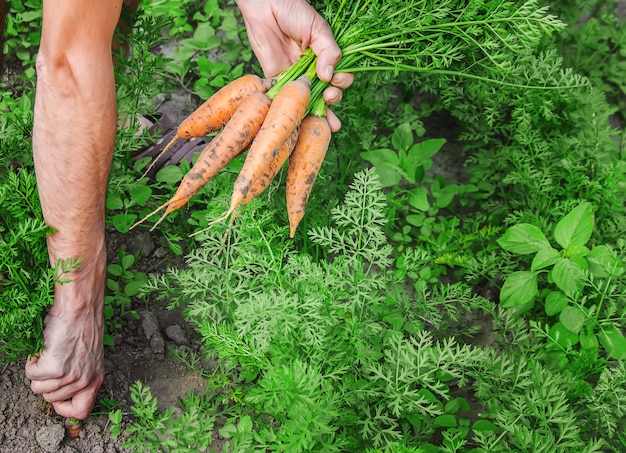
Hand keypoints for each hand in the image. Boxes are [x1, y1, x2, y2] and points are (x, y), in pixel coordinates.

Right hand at [25, 280, 104, 419]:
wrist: (80, 309)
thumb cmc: (83, 326)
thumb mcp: (88, 357)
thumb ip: (79, 375)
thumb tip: (61, 389)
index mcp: (95, 379)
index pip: (81, 411)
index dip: (65, 408)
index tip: (57, 399)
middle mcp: (84, 381)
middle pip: (51, 398)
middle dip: (46, 381)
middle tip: (52, 362)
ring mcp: (70, 376)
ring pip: (38, 387)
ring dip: (38, 371)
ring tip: (49, 353)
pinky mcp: (55, 368)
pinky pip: (32, 374)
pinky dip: (32, 362)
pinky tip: (43, 350)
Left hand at [236, 0, 353, 131]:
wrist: (264, 5)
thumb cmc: (293, 10)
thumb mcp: (317, 28)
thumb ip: (328, 51)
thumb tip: (329, 76)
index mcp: (325, 56)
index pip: (340, 75)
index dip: (342, 82)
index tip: (336, 80)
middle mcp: (312, 69)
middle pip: (327, 92)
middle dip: (333, 98)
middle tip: (330, 96)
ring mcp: (296, 76)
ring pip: (310, 100)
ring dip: (319, 114)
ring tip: (326, 123)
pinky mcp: (277, 80)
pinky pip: (287, 98)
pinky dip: (294, 110)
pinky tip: (301, 121)